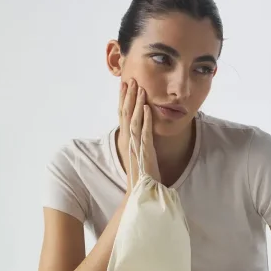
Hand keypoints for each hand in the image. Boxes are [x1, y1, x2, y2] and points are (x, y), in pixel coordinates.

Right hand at [118, 78, 160, 193]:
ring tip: (139, 87)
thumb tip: (140, 135)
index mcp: (126, 140)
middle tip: (130, 79)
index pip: (123, 116)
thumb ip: (138, 144)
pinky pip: (145, 131)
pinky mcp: (145, 150)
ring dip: (137, 102)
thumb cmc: (141, 176)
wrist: (140, 191)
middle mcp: (128, 141)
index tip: (125, 86)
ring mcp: (136, 145)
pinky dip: (146, 119)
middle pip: (126, 113)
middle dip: (128, 96)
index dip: (124, 100)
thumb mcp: (138, 156)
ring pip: (134, 119)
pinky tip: (147, 107)